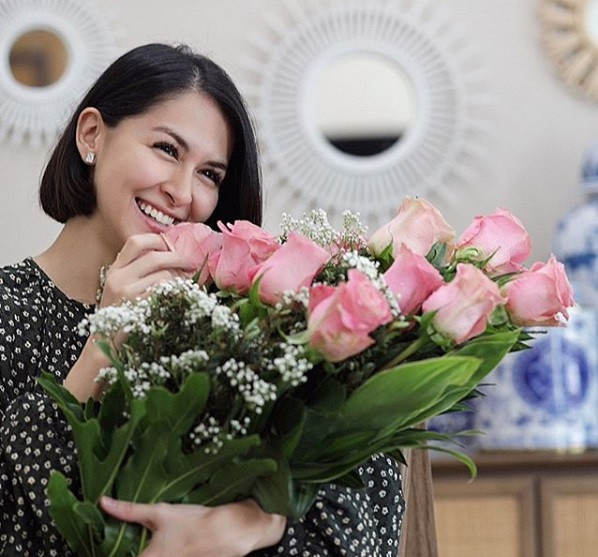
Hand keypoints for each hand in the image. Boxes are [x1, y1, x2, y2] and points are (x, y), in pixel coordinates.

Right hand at [99, 233, 192, 307]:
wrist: (105, 342)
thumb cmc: (121, 314)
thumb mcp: (122, 288)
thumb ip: (139, 271)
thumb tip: (172, 254)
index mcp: (115, 269)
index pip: (135, 242)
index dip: (157, 240)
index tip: (172, 245)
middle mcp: (118, 277)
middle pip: (155, 256)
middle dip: (178, 258)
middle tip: (190, 263)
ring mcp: (126, 292)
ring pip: (164, 275)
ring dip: (180, 278)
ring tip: (186, 283)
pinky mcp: (137, 306)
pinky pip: (165, 291)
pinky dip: (176, 291)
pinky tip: (179, 295)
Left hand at [100, 497, 285, 556]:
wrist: (228, 532)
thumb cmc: (194, 523)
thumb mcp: (159, 512)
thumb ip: (129, 510)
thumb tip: (105, 503)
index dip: (113, 551)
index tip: (105, 545)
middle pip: (140, 556)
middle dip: (136, 547)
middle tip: (133, 540)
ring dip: (157, 550)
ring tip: (163, 540)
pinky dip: (169, 552)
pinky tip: (174, 545)